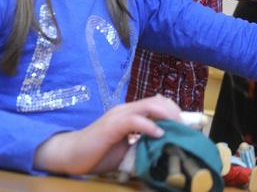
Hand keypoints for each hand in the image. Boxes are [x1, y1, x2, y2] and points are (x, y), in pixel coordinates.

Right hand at [33, 95, 180, 174]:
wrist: (70, 155)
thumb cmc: (97, 154)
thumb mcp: (126, 149)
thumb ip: (142, 144)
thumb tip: (163, 149)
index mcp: (130, 113)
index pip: (157, 104)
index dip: (173, 112)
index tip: (186, 126)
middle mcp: (126, 109)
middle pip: (157, 101)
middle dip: (174, 112)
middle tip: (186, 127)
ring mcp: (119, 115)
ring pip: (149, 105)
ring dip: (167, 115)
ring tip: (177, 128)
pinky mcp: (112, 125)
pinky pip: (135, 120)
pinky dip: (149, 125)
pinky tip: (159, 134)